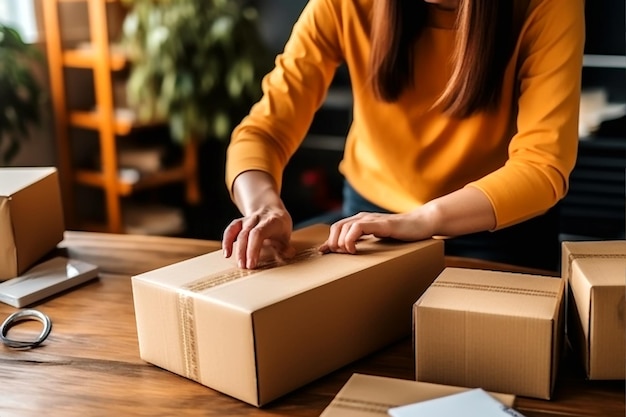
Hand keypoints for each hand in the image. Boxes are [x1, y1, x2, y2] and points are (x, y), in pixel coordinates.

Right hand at [222, 207, 293, 268]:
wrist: (272, 210)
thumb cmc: (279, 226)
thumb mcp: (286, 235)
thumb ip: (285, 246)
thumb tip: (289, 254)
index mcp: (271, 221)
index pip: (258, 234)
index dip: (253, 249)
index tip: (252, 263)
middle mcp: (257, 219)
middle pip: (246, 234)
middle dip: (244, 252)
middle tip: (245, 267)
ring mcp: (247, 220)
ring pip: (237, 232)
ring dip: (236, 249)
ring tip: (239, 264)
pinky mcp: (240, 223)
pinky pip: (231, 230)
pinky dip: (227, 241)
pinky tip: (227, 254)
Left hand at [318, 211, 433, 253]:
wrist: (421, 224)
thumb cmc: (401, 234)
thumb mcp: (378, 239)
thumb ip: (364, 242)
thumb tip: (346, 252)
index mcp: (360, 221)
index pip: (336, 228)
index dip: (328, 241)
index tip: (324, 254)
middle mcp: (363, 218)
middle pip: (336, 227)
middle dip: (333, 243)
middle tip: (340, 256)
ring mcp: (371, 219)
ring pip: (344, 227)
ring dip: (340, 242)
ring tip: (346, 253)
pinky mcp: (380, 223)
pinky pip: (358, 227)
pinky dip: (350, 238)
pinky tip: (353, 249)